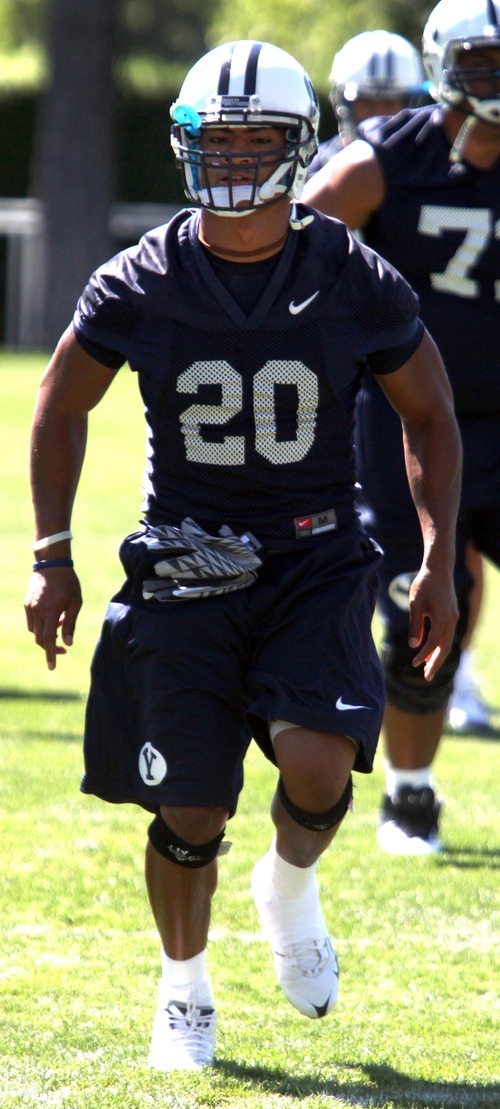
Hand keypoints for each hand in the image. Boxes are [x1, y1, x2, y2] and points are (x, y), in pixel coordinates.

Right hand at [24, 567, 82, 670]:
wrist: (52, 563)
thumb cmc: (68, 582)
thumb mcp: (76, 602)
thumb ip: (70, 624)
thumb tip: (68, 643)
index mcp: (51, 611)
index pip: (48, 639)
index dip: (50, 654)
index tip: (52, 667)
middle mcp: (37, 611)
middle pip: (39, 638)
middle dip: (49, 647)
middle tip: (63, 649)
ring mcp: (30, 607)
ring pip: (34, 631)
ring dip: (45, 635)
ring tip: (60, 626)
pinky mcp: (27, 603)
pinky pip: (31, 621)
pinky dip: (40, 625)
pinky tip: (53, 619)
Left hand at [407, 564, 457, 681]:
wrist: (439, 567)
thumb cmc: (424, 583)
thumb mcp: (415, 603)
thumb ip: (415, 625)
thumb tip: (414, 645)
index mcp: (443, 616)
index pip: (433, 642)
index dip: (424, 654)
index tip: (413, 663)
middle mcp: (452, 618)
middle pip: (445, 647)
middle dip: (435, 663)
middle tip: (426, 677)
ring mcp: (453, 617)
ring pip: (447, 642)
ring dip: (437, 656)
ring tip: (426, 668)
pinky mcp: (451, 615)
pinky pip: (446, 634)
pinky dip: (438, 645)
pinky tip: (429, 652)